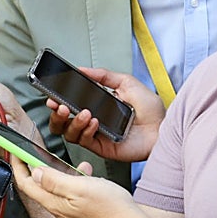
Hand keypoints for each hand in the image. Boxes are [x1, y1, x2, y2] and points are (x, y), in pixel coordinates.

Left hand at [7, 154, 147, 217]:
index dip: (18, 166)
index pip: (26, 184)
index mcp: (54, 203)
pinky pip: (73, 195)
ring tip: (71, 163)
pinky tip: (89, 176)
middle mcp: (60, 211)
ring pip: (58, 189)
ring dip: (61, 173)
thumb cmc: (112, 212)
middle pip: (39, 187)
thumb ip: (54, 180)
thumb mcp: (80, 188)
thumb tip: (35, 172)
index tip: (15, 152)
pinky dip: (77, 182)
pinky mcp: (84, 215)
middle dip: (36, 168)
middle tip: (36, 154)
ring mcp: (72, 214)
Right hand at [45, 67, 163, 162]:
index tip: (52, 96)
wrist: (164, 127)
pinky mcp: (101, 148)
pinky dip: (86, 130)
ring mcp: (95, 136)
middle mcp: (91, 122)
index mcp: (94, 106)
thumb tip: (82, 69)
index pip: (68, 105)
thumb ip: (103, 75)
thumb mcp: (126, 83)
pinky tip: (94, 121)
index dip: (57, 102)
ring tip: (83, 112)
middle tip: (59, 106)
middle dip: (56, 114)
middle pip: (61, 122)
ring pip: (69, 133)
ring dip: (72, 122)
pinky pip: (84, 141)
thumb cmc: (151, 109)